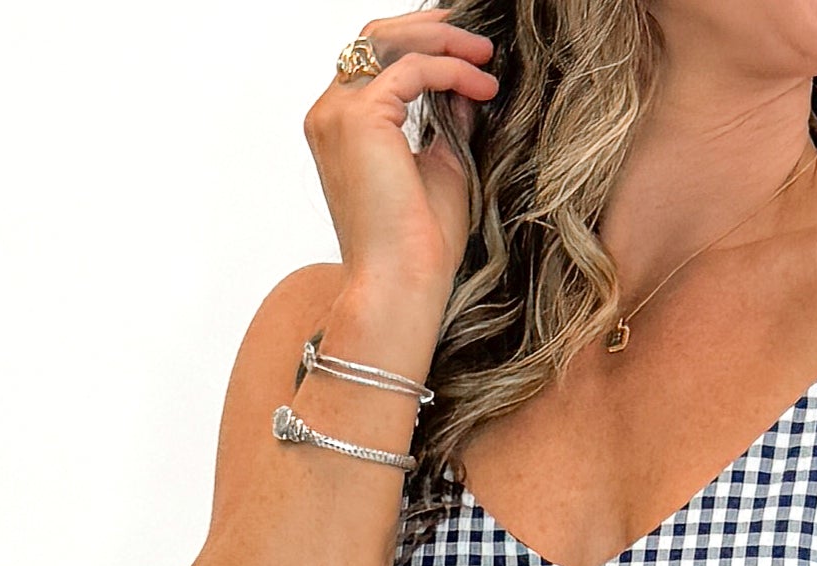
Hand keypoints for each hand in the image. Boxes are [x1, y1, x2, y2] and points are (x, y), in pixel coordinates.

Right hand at [304, 10, 499, 302]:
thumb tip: (466, 87)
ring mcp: (338, 113)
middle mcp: (329, 114)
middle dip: (430, 29)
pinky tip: (483, 87)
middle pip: (375, 38)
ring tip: (486, 57)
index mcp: (340, 128)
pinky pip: (412, 69)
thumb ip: (447, 123)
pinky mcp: (360, 117)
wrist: (401, 285)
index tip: (465, 51)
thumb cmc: (417, 247)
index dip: (420, 46)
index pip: (375, 62)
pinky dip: (451, 70)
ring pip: (390, 42)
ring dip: (444, 42)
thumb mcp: (441, 169)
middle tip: (477, 39)